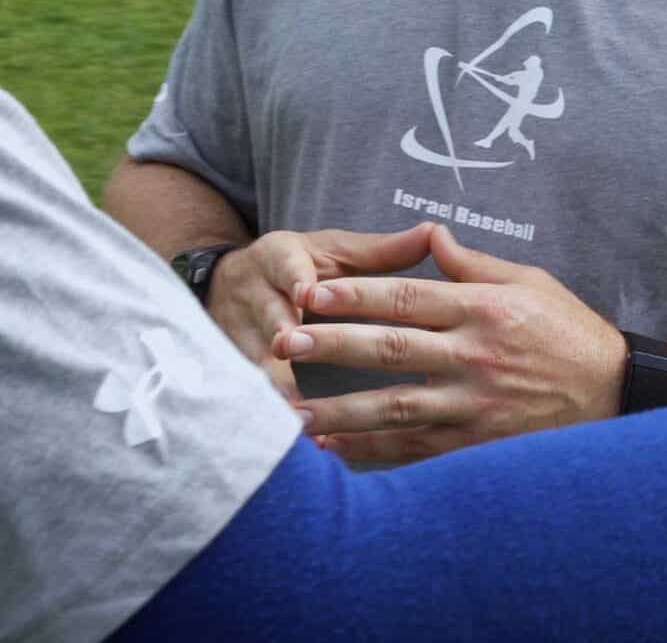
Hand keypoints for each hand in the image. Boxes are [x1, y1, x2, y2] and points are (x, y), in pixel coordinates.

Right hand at [205, 226, 438, 403]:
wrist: (231, 283)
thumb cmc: (303, 268)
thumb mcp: (336, 253)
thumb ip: (383, 251)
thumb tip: (435, 232)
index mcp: (281, 256)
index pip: (287, 265)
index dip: (295, 279)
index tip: (306, 295)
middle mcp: (255, 290)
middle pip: (266, 310)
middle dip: (276, 330)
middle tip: (286, 350)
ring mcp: (238, 328)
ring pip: (252, 354)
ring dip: (271, 380)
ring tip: (291, 407)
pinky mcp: (233, 360)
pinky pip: (250, 387)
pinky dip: (273, 409)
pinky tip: (294, 433)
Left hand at [275, 229, 626, 463]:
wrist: (619, 393)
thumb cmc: (569, 332)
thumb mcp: (530, 283)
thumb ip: (473, 263)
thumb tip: (430, 234)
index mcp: (484, 309)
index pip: (406, 298)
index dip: (354, 294)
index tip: (309, 292)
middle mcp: (475, 356)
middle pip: (391, 349)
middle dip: (333, 346)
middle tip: (284, 344)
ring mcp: (476, 405)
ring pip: (396, 406)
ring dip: (340, 409)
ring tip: (290, 410)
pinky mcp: (479, 444)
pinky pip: (416, 449)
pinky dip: (372, 451)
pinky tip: (333, 450)